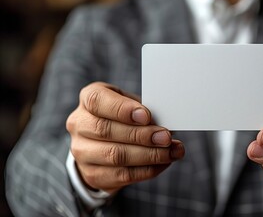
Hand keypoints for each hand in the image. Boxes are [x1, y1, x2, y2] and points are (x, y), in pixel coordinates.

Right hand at [66, 82, 184, 192]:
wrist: (100, 144)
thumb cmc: (120, 117)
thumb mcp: (130, 104)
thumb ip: (142, 110)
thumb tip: (165, 122)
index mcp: (88, 99)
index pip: (98, 101)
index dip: (122, 109)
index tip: (146, 116)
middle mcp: (79, 124)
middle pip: (106, 130)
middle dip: (141, 135)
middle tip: (166, 137)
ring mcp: (82, 151)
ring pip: (115, 155)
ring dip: (149, 155)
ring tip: (171, 151)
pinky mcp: (92, 174)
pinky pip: (122, 175)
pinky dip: (147, 169)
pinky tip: (163, 162)